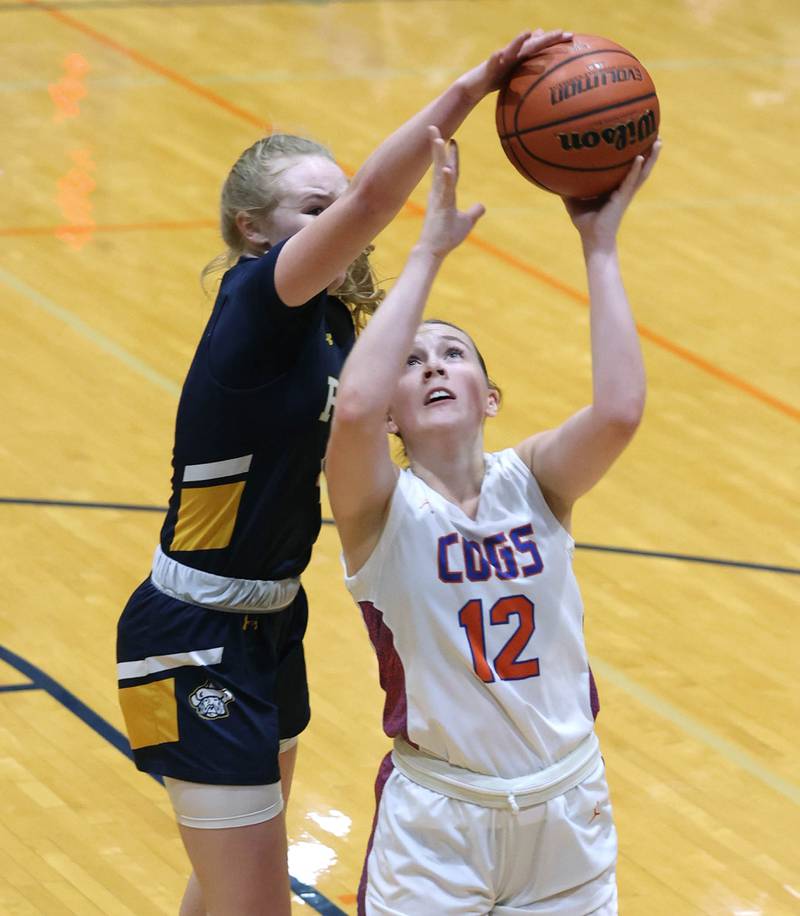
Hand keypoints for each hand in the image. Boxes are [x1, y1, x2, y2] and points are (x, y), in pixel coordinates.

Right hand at [418, 127, 484, 257]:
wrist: (433, 251)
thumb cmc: (446, 237)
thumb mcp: (465, 222)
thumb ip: (474, 212)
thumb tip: (482, 205)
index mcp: (444, 194)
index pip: (450, 171)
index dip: (451, 156)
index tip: (452, 140)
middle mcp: (439, 193)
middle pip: (440, 165)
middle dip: (437, 146)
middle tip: (433, 127)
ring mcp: (439, 199)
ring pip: (439, 172)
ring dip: (438, 155)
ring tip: (438, 137)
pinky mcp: (440, 208)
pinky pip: (445, 191)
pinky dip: (446, 180)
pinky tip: (448, 168)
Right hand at [460, 28, 572, 101]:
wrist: (478, 84)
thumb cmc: (497, 77)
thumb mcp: (516, 69)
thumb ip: (529, 59)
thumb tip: (540, 46)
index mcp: (522, 56)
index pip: (541, 45)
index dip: (555, 40)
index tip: (571, 37)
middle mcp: (514, 53)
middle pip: (532, 44)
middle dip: (545, 38)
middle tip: (561, 33)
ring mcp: (502, 59)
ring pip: (513, 49)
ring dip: (520, 40)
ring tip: (528, 33)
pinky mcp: (490, 66)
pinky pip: (493, 62)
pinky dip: (497, 58)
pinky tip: (500, 54)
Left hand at [564, 139, 661, 249]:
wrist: (593, 239)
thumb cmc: (586, 224)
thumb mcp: (574, 202)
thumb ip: (568, 189)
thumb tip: (555, 176)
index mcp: (616, 188)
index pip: (627, 168)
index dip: (634, 154)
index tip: (639, 138)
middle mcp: (624, 188)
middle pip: (641, 167)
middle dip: (649, 152)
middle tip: (657, 134)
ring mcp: (625, 193)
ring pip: (642, 172)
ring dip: (651, 158)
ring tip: (659, 141)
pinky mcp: (622, 198)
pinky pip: (631, 181)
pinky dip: (635, 170)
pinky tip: (639, 158)